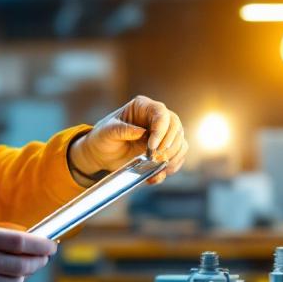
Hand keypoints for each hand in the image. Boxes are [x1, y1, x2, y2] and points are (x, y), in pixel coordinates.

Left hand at [69, 95, 187, 184]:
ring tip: (156, 166)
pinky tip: (157, 174)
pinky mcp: (165, 149)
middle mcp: (156, 118)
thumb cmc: (102, 137)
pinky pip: (177, 156)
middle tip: (155, 158)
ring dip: (172, 157)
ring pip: (180, 142)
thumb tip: (141, 131)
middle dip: (169, 145)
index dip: (161, 130)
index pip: (161, 113)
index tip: (152, 147)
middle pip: (176, 127)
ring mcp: (163, 134)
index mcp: (142, 107)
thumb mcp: (106, 132)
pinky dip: (171, 166)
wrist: (102, 154)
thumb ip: (121, 130)